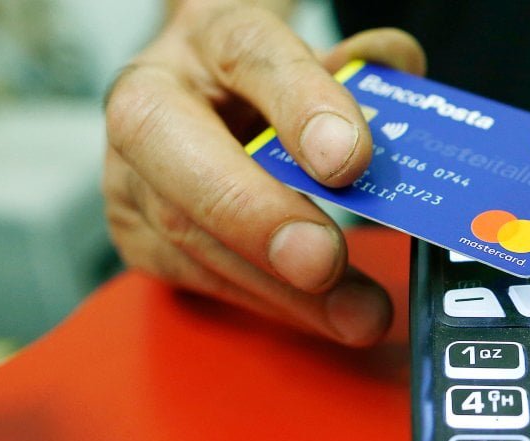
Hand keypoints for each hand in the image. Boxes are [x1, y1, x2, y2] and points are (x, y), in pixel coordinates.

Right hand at [103, 0, 423, 345]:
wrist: (212, 101)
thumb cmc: (274, 85)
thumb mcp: (321, 62)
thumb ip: (365, 66)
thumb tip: (398, 71)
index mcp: (212, 36)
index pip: (253, 56)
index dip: (302, 107)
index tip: (351, 160)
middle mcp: (152, 97)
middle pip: (183, 156)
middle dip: (258, 217)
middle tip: (324, 262)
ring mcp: (130, 171)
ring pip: (188, 234)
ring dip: (279, 286)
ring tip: (355, 312)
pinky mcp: (137, 233)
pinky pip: (197, 278)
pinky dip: (268, 302)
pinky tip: (321, 316)